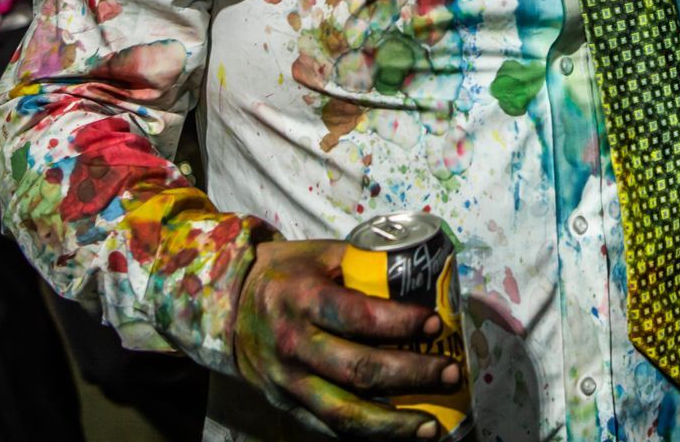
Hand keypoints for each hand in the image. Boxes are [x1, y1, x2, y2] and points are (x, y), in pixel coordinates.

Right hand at [232, 238, 460, 439]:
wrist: (228, 305)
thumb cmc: (286, 273)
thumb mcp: (320, 255)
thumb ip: (365, 266)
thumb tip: (422, 277)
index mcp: (302, 298)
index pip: (358, 317)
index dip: (401, 322)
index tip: (436, 323)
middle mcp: (293, 344)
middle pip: (359, 370)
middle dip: (413, 374)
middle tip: (452, 371)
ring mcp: (287, 381)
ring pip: (345, 413)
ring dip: (394, 424)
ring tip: (433, 425)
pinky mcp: (285, 405)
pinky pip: (329, 429)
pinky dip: (367, 436)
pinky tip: (399, 435)